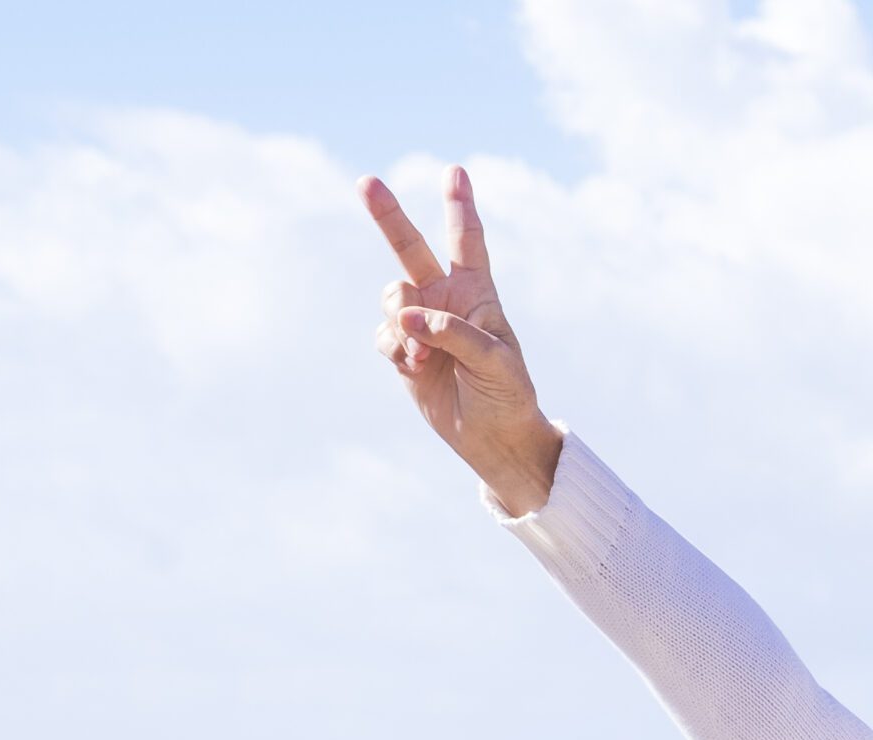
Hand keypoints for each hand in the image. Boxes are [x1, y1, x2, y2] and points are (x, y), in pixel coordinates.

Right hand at [361, 165, 561, 514]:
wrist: (491, 436)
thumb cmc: (507, 394)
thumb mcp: (495, 362)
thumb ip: (453, 333)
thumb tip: (406, 317)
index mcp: (477, 293)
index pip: (467, 242)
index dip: (459, 206)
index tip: (454, 171)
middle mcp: (444, 300)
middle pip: (410, 249)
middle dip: (388, 216)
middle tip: (365, 182)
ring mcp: (420, 323)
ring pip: (390, 298)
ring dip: (400, 322)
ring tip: (423, 354)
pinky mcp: (402, 350)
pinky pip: (383, 335)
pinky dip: (395, 348)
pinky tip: (415, 366)